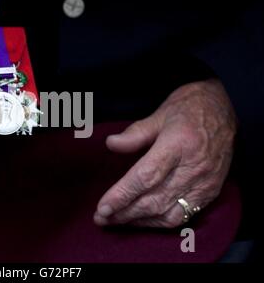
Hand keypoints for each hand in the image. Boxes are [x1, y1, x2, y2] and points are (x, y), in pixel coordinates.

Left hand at [94, 79, 236, 227]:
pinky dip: (159, 222)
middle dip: (124, 212)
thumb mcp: (160, 114)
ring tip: (115, 221)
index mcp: (178, 144)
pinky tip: (141, 220)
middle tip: (101, 218)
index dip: (122, 195)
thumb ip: (135, 133)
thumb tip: (111, 144)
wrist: (228, 107)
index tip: (103, 207)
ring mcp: (204, 183)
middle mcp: (193, 168)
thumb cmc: (191, 107)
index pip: (146, 177)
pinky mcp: (210, 192)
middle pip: (154, 200)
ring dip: (139, 221)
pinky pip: (183, 216)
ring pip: (168, 213)